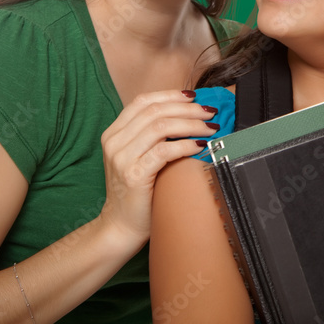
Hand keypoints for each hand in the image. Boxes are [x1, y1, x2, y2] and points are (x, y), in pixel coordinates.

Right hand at [97, 89, 218, 248]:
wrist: (120, 228)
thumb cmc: (136, 191)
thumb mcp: (137, 156)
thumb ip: (150, 135)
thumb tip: (186, 112)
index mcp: (113, 133)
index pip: (143, 101)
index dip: (170, 95)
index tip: (194, 96)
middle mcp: (114, 142)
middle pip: (156, 111)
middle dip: (187, 109)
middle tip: (210, 112)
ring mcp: (122, 158)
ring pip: (162, 127)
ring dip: (191, 124)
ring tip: (210, 128)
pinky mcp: (134, 175)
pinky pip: (165, 151)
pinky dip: (186, 144)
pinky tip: (200, 145)